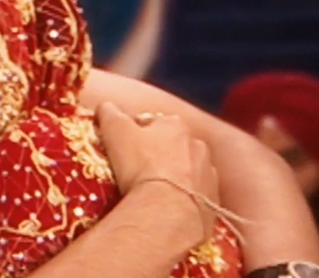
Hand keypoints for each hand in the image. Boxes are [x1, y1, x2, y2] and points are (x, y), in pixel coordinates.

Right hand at [97, 101, 218, 242]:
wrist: (167, 211)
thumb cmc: (141, 165)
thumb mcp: (116, 131)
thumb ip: (109, 114)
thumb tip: (105, 107)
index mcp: (175, 125)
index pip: (152, 123)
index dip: (134, 133)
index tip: (122, 147)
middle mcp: (198, 145)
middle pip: (172, 147)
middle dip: (158, 155)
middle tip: (137, 171)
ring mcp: (208, 175)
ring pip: (187, 172)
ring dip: (174, 178)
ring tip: (153, 193)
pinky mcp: (213, 202)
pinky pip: (196, 197)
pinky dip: (183, 199)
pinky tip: (168, 208)